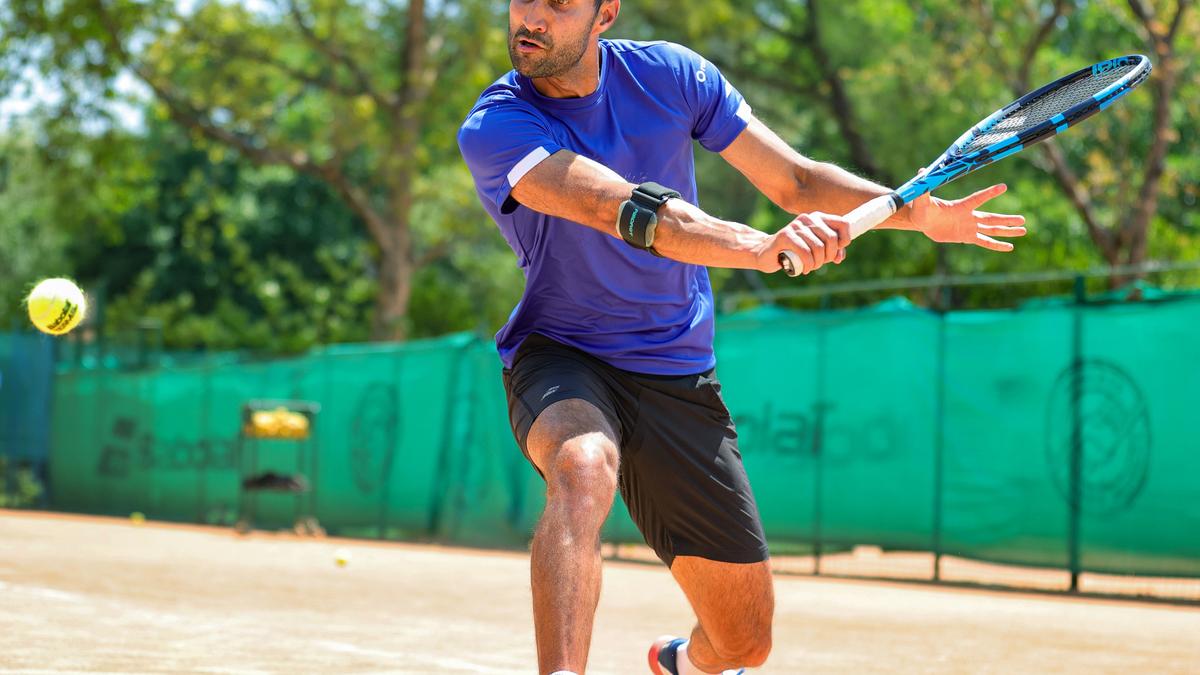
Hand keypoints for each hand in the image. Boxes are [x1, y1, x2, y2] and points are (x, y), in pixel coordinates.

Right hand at [756, 212, 848, 273]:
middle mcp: (807, 218)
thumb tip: (839, 256)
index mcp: (817, 218)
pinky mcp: (785, 236)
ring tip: (811, 267)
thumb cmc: (792, 251)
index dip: (844, 240)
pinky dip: (808, 265)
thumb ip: (830, 251)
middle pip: (831, 238)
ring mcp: (795, 226)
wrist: (766, 253)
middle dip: (829, 256)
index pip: (843, 223)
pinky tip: (805, 269)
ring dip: (817, 263)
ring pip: (819, 247)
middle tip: (820, 263)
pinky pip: (805, 252)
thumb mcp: (814, 250)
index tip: (836, 252)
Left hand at [910, 183, 1026, 250]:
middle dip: (1007, 219)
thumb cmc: (923, 208)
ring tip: (1023, 230)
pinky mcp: (967, 236)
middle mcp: (969, 215)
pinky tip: (1009, 247)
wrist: (924, 220)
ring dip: (1007, 230)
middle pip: (992, 218)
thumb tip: (921, 172)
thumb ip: (924, 189)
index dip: (989, 193)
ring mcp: (970, 226)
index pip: (977, 198)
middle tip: (1023, 219)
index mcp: (961, 206)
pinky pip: (984, 241)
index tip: (1003, 186)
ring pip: (992, 229)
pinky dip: (996, 245)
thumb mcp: (922, 200)